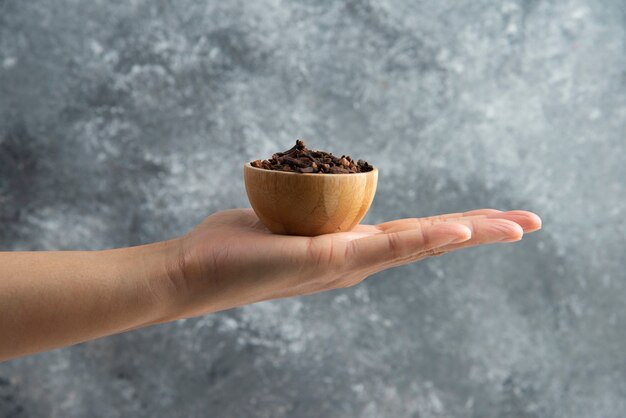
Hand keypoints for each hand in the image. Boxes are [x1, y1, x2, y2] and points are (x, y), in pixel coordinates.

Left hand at [164, 208, 541, 319]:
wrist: (197, 272)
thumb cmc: (237, 244)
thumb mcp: (286, 215)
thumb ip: (314, 207)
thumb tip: (320, 187)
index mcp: (350, 250)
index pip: (414, 234)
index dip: (456, 225)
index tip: (493, 216)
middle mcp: (356, 262)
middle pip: (429, 241)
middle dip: (481, 231)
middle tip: (530, 223)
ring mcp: (346, 265)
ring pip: (418, 244)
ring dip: (467, 233)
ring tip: (512, 225)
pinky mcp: (328, 261)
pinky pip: (383, 246)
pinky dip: (424, 238)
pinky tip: (456, 230)